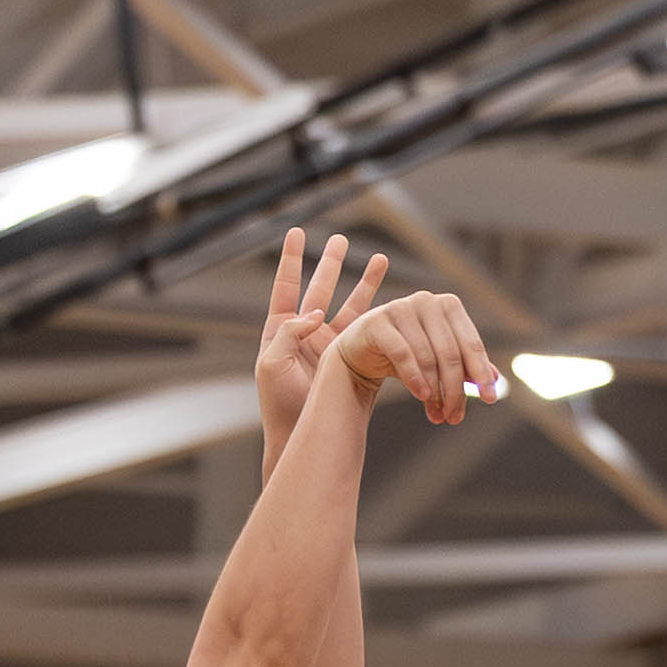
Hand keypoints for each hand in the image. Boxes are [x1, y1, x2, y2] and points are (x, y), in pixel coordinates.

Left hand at [250, 228, 386, 446]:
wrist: (301, 434)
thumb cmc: (279, 405)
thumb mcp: (273, 365)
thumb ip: (288, 333)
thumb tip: (314, 312)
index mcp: (280, 329)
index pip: (286, 286)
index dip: (291, 259)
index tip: (295, 232)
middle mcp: (306, 332)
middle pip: (320, 288)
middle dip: (331, 263)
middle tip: (341, 239)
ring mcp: (329, 345)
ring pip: (349, 305)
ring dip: (364, 283)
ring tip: (380, 259)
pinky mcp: (349, 359)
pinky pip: (367, 331)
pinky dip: (379, 315)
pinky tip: (393, 300)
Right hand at [330, 288, 497, 420]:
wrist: (361, 351)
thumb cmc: (404, 354)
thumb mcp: (437, 359)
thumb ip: (465, 365)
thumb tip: (495, 380)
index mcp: (448, 305)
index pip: (471, 343)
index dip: (481, 373)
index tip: (490, 399)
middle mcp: (426, 301)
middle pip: (450, 354)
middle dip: (455, 390)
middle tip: (455, 417)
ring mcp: (400, 308)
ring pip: (427, 358)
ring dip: (435, 392)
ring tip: (437, 415)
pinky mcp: (378, 321)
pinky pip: (403, 354)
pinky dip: (414, 378)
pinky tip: (421, 397)